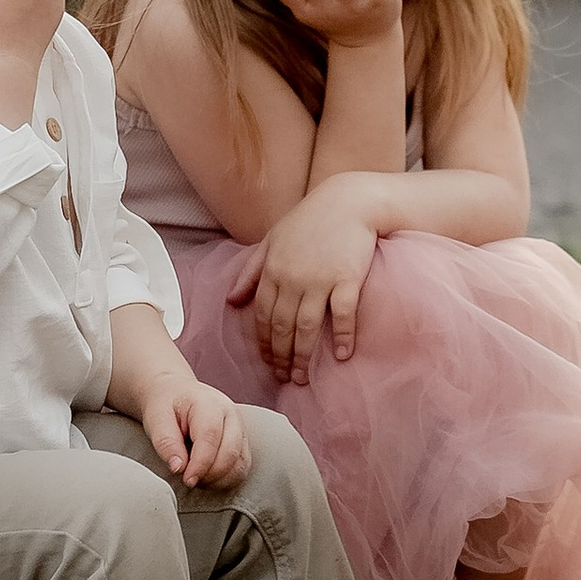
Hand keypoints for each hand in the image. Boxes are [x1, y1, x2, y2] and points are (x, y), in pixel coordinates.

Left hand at [139, 359, 252, 491]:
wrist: (176, 395)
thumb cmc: (166, 406)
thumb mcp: (156, 420)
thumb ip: (166, 443)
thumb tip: (178, 468)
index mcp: (209, 404)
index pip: (210, 437)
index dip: (200, 464)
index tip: (187, 480)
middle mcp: (230, 415)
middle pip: (231, 453)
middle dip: (210, 475)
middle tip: (188, 480)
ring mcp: (240, 429)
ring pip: (241, 464)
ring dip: (219, 480)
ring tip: (197, 478)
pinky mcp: (242, 443)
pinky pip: (242, 468)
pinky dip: (226, 479)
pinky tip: (208, 478)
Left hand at [227, 184, 380, 382]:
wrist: (349, 201)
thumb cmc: (310, 220)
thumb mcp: (272, 240)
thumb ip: (251, 271)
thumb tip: (231, 301)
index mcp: (273, 270)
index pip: (262, 316)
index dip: (263, 343)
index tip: (267, 362)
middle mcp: (293, 278)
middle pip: (282, 327)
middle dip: (280, 357)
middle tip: (283, 377)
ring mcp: (321, 280)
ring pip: (307, 327)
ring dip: (303, 356)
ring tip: (301, 377)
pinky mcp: (348, 279)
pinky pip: (343, 315)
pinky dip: (342, 337)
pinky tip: (341, 355)